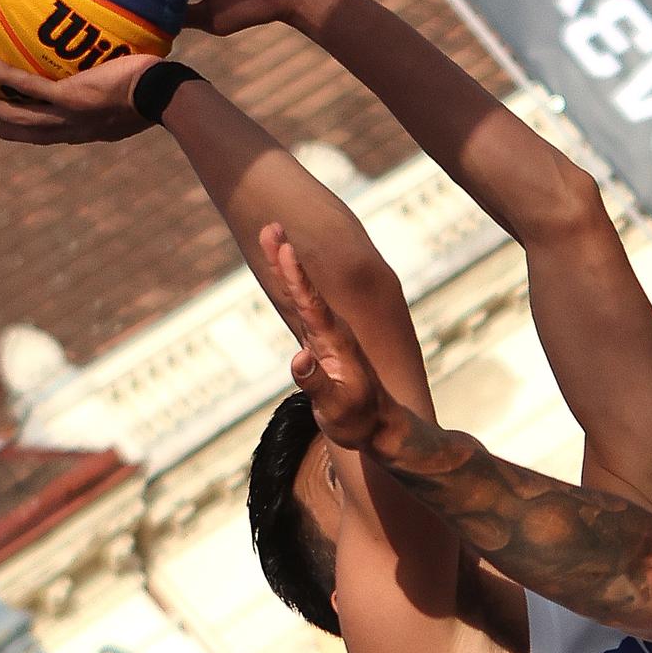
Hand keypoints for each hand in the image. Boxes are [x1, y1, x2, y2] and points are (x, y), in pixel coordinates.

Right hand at [0, 54, 158, 143]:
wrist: (165, 95)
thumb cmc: (160, 92)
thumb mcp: (139, 100)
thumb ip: (125, 93)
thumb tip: (132, 73)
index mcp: (92, 131)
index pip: (58, 135)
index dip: (35, 135)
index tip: (17, 131)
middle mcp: (78, 128)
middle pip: (34, 132)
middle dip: (8, 128)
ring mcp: (71, 114)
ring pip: (23, 114)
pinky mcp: (69, 97)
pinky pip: (28, 86)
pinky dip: (6, 75)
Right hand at [261, 222, 389, 449]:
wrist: (380, 426)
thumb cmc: (359, 420)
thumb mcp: (337, 408)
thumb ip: (317, 384)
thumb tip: (298, 359)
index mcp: (335, 343)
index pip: (311, 303)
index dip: (296, 276)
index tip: (284, 246)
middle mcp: (332, 332)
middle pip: (304, 289)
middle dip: (286, 257)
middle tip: (271, 226)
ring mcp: (327, 336)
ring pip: (302, 294)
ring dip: (287, 265)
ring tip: (273, 237)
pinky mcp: (321, 343)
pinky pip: (302, 307)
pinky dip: (290, 285)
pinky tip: (282, 271)